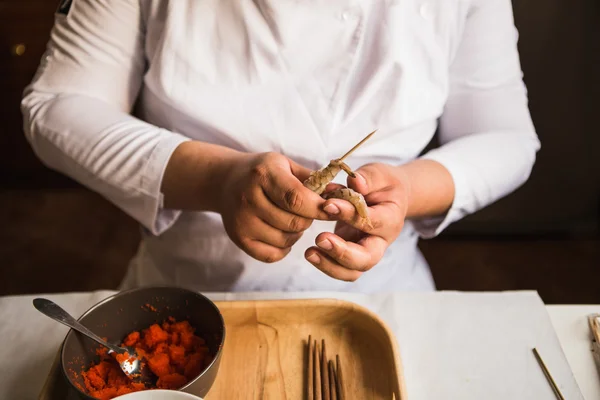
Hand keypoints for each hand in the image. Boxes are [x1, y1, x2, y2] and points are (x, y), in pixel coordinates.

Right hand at [218, 152, 328, 262]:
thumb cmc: (263, 172)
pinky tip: (281, 233)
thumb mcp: (286, 165)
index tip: (333, 210)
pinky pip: (272, 254)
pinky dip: (284, 247)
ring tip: (291, 219)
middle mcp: (248, 198)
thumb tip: (343, 195)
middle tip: (306, 211)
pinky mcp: (238, 239)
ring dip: (296, 233)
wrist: (225, 181)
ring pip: (285, 240)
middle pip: (294, 222)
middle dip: (309, 219)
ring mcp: (241, 221)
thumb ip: (314, 180)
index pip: (297, 198)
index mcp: (264, 174)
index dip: (319, 208)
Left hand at [304, 163, 408, 280]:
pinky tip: (311, 252)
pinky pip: (342, 269)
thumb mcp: (379, 174)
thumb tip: (355, 183)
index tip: (327, 205)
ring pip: (353, 271)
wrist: (389, 197)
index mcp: (391, 218)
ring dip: (330, 265)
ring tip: (309, 252)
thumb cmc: (383, 184)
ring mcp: (368, 251)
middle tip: (320, 239)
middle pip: (367, 258)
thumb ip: (368, 178)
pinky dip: (326, 264)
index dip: (350, 215)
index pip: (372, 222)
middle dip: (342, 252)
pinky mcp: (354, 255)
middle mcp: (382, 241)